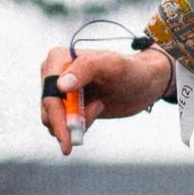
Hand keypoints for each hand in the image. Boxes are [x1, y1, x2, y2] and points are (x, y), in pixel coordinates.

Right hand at [39, 42, 172, 155]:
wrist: (145, 83)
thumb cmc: (131, 70)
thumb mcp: (113, 66)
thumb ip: (87, 69)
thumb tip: (61, 86)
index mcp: (57, 59)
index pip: (49, 94)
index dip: (57, 116)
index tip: (70, 135)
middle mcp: (54, 74)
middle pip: (47, 110)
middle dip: (69, 121)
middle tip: (98, 109)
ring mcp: (60, 92)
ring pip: (53, 121)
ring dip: (76, 123)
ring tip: (100, 106)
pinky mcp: (68, 106)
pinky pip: (63, 126)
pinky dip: (78, 126)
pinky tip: (97, 108)